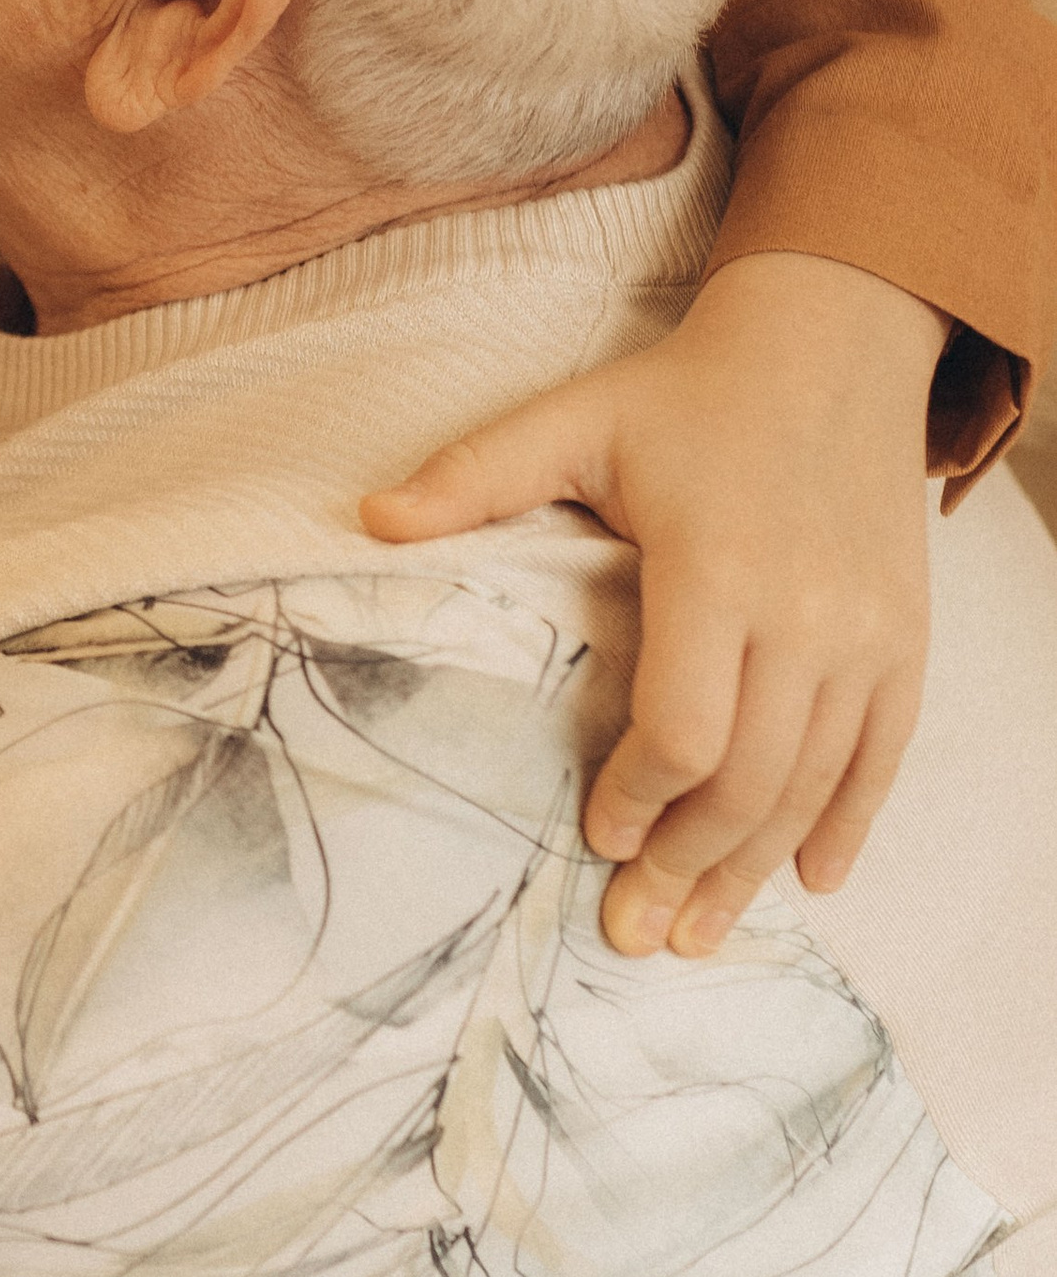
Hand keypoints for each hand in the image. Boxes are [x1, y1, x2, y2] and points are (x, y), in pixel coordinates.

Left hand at [362, 254, 941, 957]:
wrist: (832, 342)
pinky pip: (884, 754)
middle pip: (751, 780)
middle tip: (635, 932)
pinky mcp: (905, 638)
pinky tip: (811, 880)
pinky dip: (848, 824)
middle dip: (687, 866)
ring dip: (757, 870)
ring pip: (814, 784)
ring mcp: (867, 632)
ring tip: (700, 933)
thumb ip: (476, 473)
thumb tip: (370, 520)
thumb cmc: (688, 393)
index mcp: (718, 568)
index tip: (595, 835)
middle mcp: (807, 612)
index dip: (638, 795)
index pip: (686, 728)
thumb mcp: (575, 417)